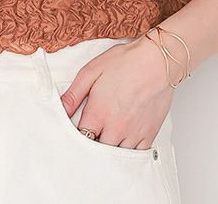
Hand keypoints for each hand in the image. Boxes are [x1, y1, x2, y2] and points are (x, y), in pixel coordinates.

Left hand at [59, 35, 173, 148]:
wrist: (157, 60)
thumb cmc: (126, 62)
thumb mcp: (92, 71)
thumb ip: (74, 94)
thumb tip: (60, 110)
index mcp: (98, 113)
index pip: (79, 138)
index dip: (74, 136)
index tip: (75, 132)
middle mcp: (115, 127)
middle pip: (97, 151)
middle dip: (91, 145)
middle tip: (91, 136)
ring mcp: (133, 133)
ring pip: (115, 156)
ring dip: (109, 150)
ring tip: (106, 139)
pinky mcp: (148, 134)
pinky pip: (136, 156)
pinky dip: (128, 153)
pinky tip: (124, 144)